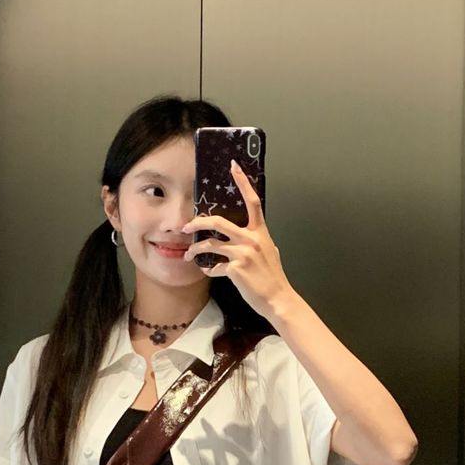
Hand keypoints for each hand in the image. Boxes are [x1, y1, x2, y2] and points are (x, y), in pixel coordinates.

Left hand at [181, 159, 292, 316]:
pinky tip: (209, 272)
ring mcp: (243, 254)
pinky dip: (209, 270)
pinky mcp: (236, 269)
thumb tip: (249, 234)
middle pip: (218, 222)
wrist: (278, 299)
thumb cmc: (273, 277)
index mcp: (260, 232)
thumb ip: (257, 240)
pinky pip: (214, 267)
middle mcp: (251, 239)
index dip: (243, 182)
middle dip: (198, 222)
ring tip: (189, 255)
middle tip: (186, 226)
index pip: (252, 201)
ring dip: (196, 250)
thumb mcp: (269, 251)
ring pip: (210, 244)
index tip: (233, 166)